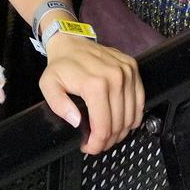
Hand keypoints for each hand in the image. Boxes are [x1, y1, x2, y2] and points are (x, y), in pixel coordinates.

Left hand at [38, 34, 142, 154]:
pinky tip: (122, 122)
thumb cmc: (60, 65)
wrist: (70, 41)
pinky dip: (133, 117)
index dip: (97, 144)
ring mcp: (126, 72)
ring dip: (121, 131)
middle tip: (97, 143)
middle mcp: (115, 78)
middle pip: (119, 125)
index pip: (103, 127)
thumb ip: (59, 105)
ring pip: (131, 116)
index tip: (89, 148)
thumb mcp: (48, 85)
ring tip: (108, 134)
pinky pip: (140, 101)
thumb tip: (76, 121)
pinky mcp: (132, 68)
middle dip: (108, 140)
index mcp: (95, 84)